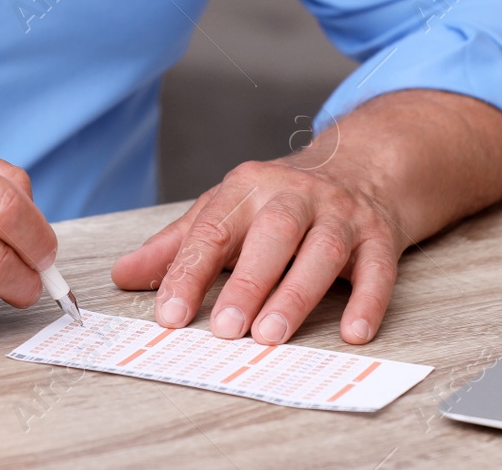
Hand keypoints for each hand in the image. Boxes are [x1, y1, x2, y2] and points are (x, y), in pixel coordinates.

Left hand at [112, 89, 501, 345]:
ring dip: (298, 293)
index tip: (168, 316)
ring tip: (272, 335)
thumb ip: (177, 247)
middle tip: (227, 329)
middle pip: (272, 234)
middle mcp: (294, 195)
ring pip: (322, 250)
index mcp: (246, 188)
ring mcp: (340, 213)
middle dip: (248, 282)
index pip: (212, 231)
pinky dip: (367, 300)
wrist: (360, 166)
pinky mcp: (379, 236)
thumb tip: (122, 275)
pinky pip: (377, 268)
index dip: (187, 274)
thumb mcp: (224, 211)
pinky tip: (354, 332)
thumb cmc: (279, 200)